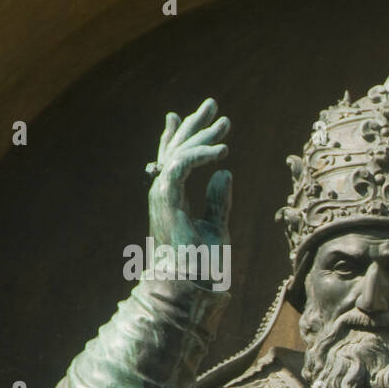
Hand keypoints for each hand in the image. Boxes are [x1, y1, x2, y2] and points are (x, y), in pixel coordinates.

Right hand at [148, 97, 231, 250]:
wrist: (189, 283)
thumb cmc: (201, 263)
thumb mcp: (216, 226)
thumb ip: (219, 200)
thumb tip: (226, 173)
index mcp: (171, 196)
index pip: (175, 159)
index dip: (184, 137)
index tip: (198, 119)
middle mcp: (163, 191)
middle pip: (176, 149)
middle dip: (194, 125)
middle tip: (213, 104)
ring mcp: (162, 194)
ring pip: (179, 153)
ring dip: (202, 135)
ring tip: (225, 124)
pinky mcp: (167, 199)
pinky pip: (182, 167)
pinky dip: (201, 156)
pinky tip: (222, 151)